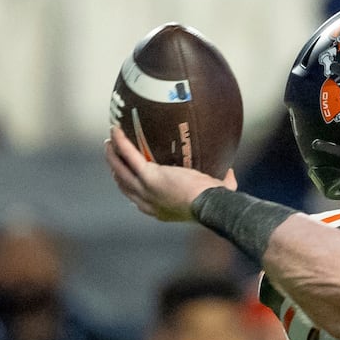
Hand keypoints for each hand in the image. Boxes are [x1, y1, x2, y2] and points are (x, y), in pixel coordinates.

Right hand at [105, 126, 236, 222]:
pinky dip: (121, 142)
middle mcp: (147, 202)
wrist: (210, 205)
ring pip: (120, 171)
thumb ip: (221, 184)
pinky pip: (129, 155)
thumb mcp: (212, 195)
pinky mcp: (149, 175)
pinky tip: (115, 129)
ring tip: (109, 141)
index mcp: (158, 209)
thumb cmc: (214, 203)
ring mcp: (145, 189)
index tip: (126, 175)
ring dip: (112, 156)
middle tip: (112, 154)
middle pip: (123, 184)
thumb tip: (230, 173)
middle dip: (115, 169)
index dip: (129, 186)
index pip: (136, 198)